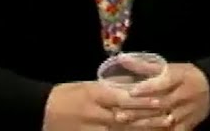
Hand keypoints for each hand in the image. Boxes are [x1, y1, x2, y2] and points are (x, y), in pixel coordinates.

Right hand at [42, 80, 160, 130]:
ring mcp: (91, 129)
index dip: (142, 101)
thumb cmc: (66, 95)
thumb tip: (133, 84)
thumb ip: (109, 87)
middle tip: (168, 118)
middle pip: (126, 118)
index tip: (160, 101)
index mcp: (94, 95)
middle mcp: (94, 113)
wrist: (41, 113)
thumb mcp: (87, 86)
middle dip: (148, 119)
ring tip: (161, 129)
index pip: (123, 98)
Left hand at [122, 63, 209, 129]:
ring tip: (125, 121)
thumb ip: (145, 66)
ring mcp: (187, 112)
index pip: (164, 82)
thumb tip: (122, 58)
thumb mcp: (170, 67)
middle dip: (140, 109)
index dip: (148, 87)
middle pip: (161, 103)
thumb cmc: (185, 76)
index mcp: (180, 77)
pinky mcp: (188, 125)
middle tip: (120, 112)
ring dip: (143, 122)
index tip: (132, 91)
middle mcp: (184, 95)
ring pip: (163, 119)